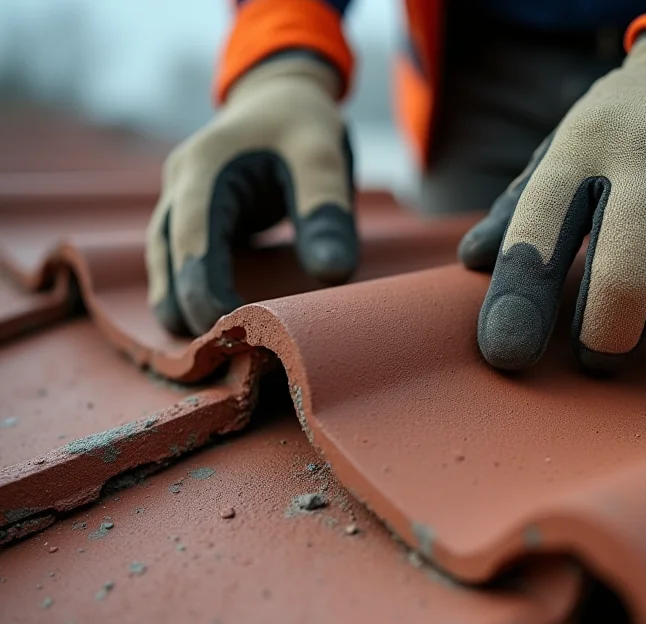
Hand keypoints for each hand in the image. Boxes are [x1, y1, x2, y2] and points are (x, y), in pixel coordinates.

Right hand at [145, 55, 356, 335]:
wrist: (279, 98)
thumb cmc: (302, 124)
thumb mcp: (323, 155)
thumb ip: (326, 211)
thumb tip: (332, 276)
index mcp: (205, 166)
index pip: (192, 236)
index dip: (201, 285)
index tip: (224, 328)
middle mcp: (180, 184)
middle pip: (166, 256)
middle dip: (183, 304)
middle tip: (213, 355)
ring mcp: (179, 201)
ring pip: (164, 262)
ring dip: (179, 302)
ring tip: (205, 351)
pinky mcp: (190, 218)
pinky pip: (178, 260)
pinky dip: (188, 290)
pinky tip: (209, 322)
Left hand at [459, 34, 645, 372]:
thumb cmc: (612, 137)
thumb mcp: (557, 157)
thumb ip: (514, 212)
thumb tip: (472, 261)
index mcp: (580, 147)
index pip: (538, 232)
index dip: (519, 301)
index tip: (508, 354)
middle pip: (624, 280)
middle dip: (604, 337)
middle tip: (595, 354)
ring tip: (645, 317)